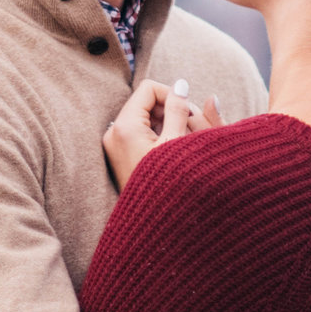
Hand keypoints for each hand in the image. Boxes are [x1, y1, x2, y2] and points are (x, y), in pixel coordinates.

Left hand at [103, 79, 222, 186]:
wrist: (154, 226)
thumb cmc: (169, 186)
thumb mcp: (178, 144)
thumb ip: (180, 110)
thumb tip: (181, 84)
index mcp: (124, 127)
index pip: (149, 89)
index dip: (174, 96)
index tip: (191, 114)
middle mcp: (114, 133)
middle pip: (148, 103)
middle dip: (174, 111)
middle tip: (196, 130)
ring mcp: (116, 145)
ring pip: (148, 119)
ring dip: (171, 124)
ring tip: (189, 144)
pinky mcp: (121, 156)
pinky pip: (143, 134)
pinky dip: (162, 136)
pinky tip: (177, 153)